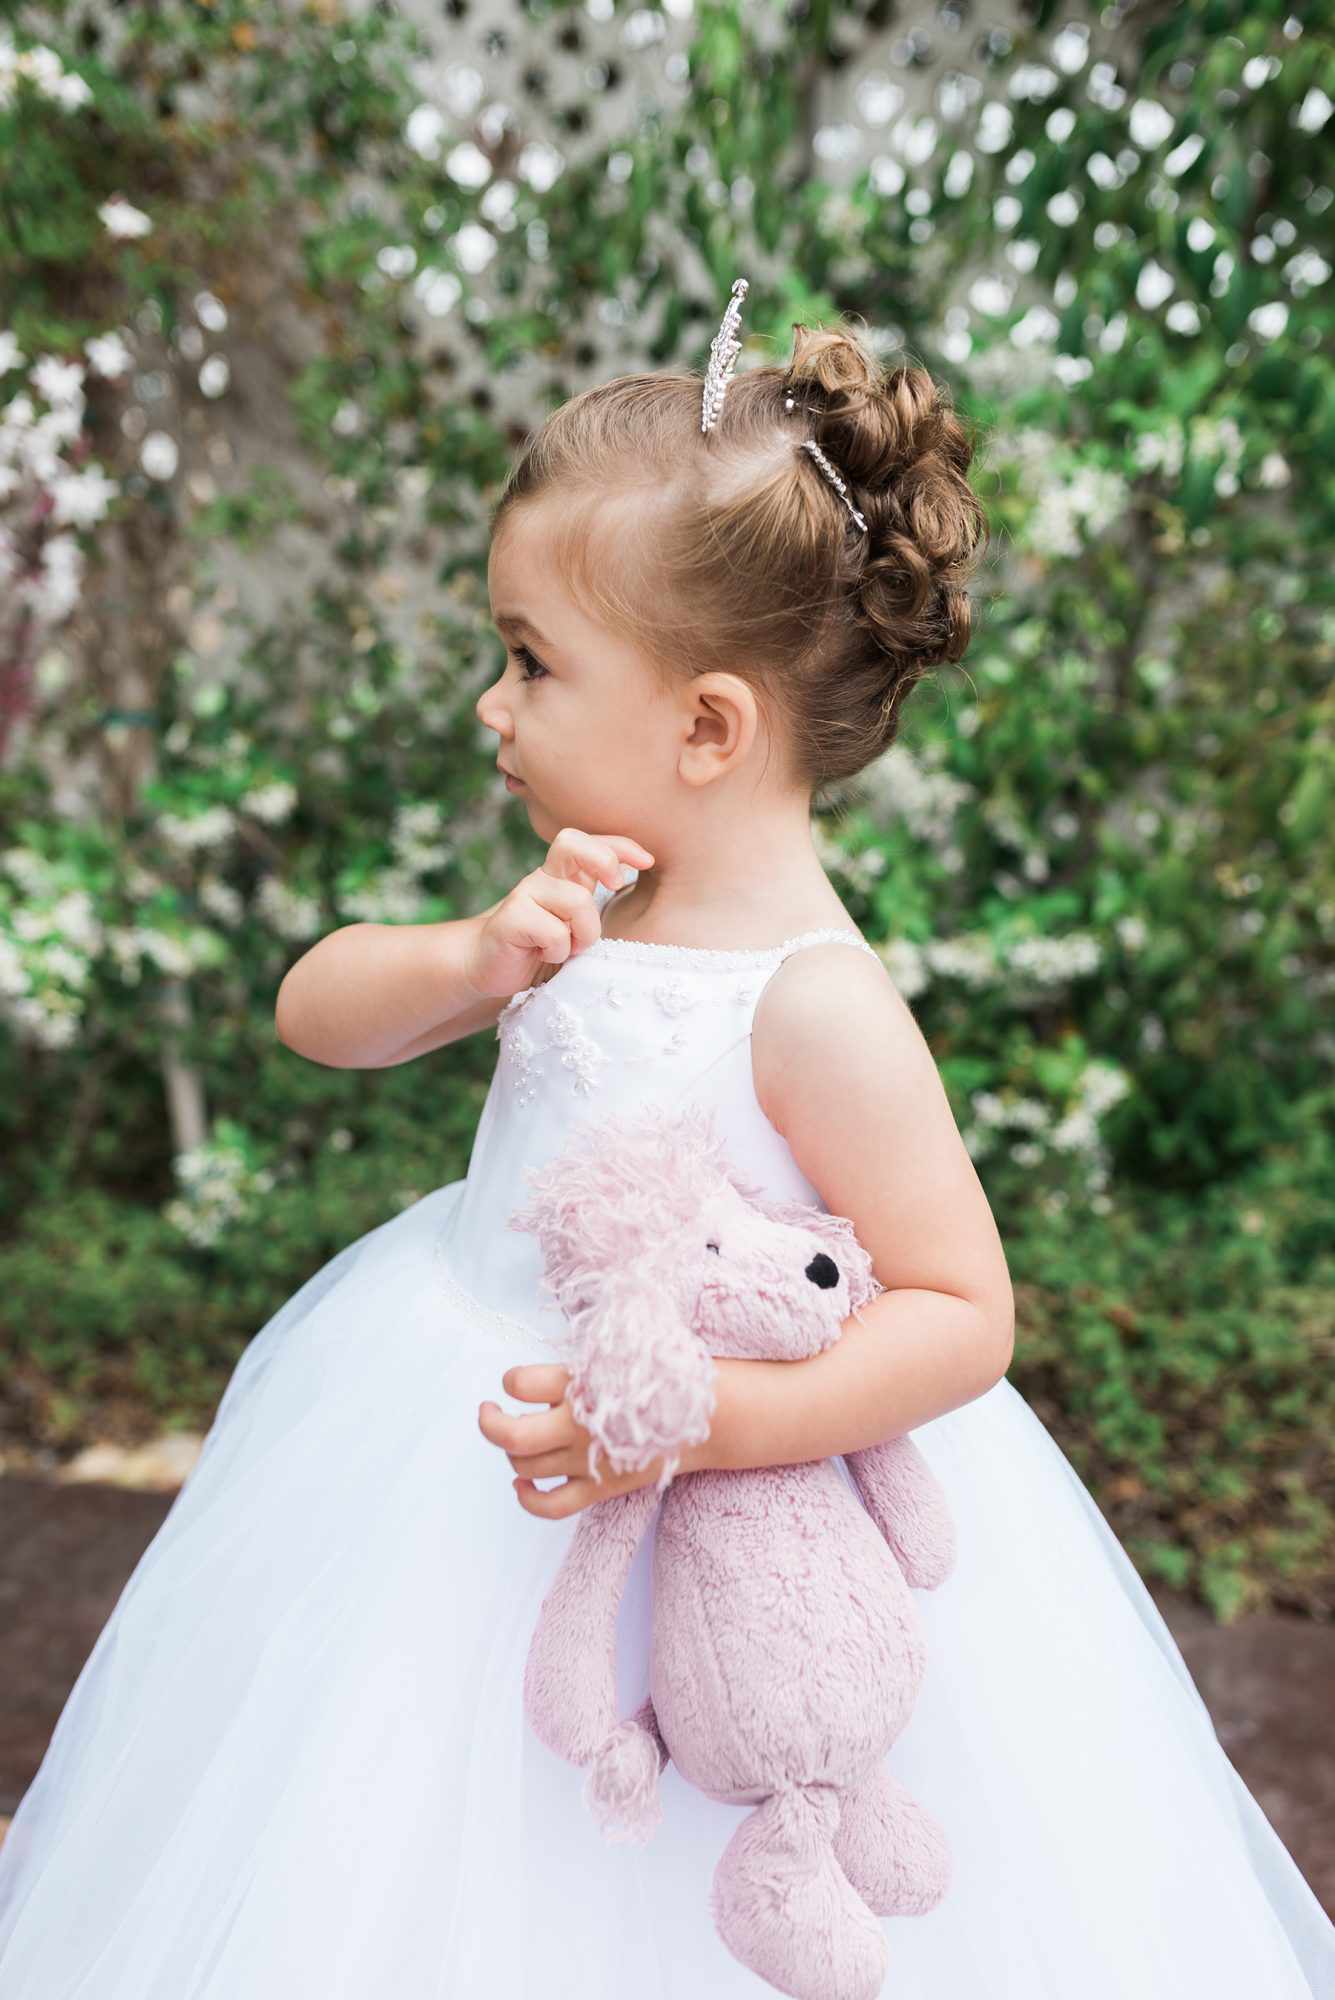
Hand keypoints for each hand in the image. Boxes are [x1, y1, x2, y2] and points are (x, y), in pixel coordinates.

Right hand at [465, 829, 654, 1000]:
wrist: (489, 967)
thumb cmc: (541, 947)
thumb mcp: (577, 925)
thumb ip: (596, 906)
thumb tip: (638, 894)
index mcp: (564, 876)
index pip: (592, 843)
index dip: (621, 846)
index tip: (648, 862)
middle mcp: (544, 878)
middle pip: (571, 842)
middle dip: (603, 859)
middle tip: (615, 886)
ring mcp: (525, 895)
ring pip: (576, 901)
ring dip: (584, 934)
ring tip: (571, 950)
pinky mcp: (510, 918)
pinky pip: (553, 932)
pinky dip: (558, 951)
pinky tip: (545, 955)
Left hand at [478, 1363, 709, 1517]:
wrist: (710, 1413)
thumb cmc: (666, 1373)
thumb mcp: (618, 1352)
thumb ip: (577, 1364)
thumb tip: (543, 1372)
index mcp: (580, 1383)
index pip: (519, 1383)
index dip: (510, 1381)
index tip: (515, 1381)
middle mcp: (577, 1425)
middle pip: (510, 1436)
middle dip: (490, 1423)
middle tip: (489, 1410)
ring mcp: (587, 1460)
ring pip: (524, 1467)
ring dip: (511, 1454)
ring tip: (518, 1437)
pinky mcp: (600, 1487)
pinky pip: (551, 1507)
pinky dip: (528, 1499)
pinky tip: (522, 1485)